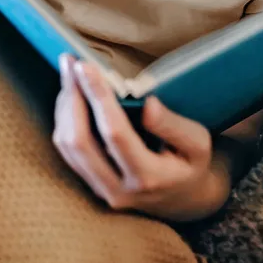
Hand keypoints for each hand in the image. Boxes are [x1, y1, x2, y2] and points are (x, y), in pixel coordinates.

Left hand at [52, 55, 229, 221]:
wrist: (181, 200)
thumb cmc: (190, 164)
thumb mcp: (198, 143)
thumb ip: (174, 126)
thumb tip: (147, 103)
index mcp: (148, 177)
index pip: (115, 133)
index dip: (97, 96)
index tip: (86, 66)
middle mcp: (118, 188)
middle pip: (80, 141)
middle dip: (72, 96)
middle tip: (70, 62)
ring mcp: (100, 189)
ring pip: (67, 146)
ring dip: (65, 105)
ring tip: (70, 73)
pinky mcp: (90, 183)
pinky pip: (66, 150)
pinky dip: (64, 118)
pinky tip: (72, 95)